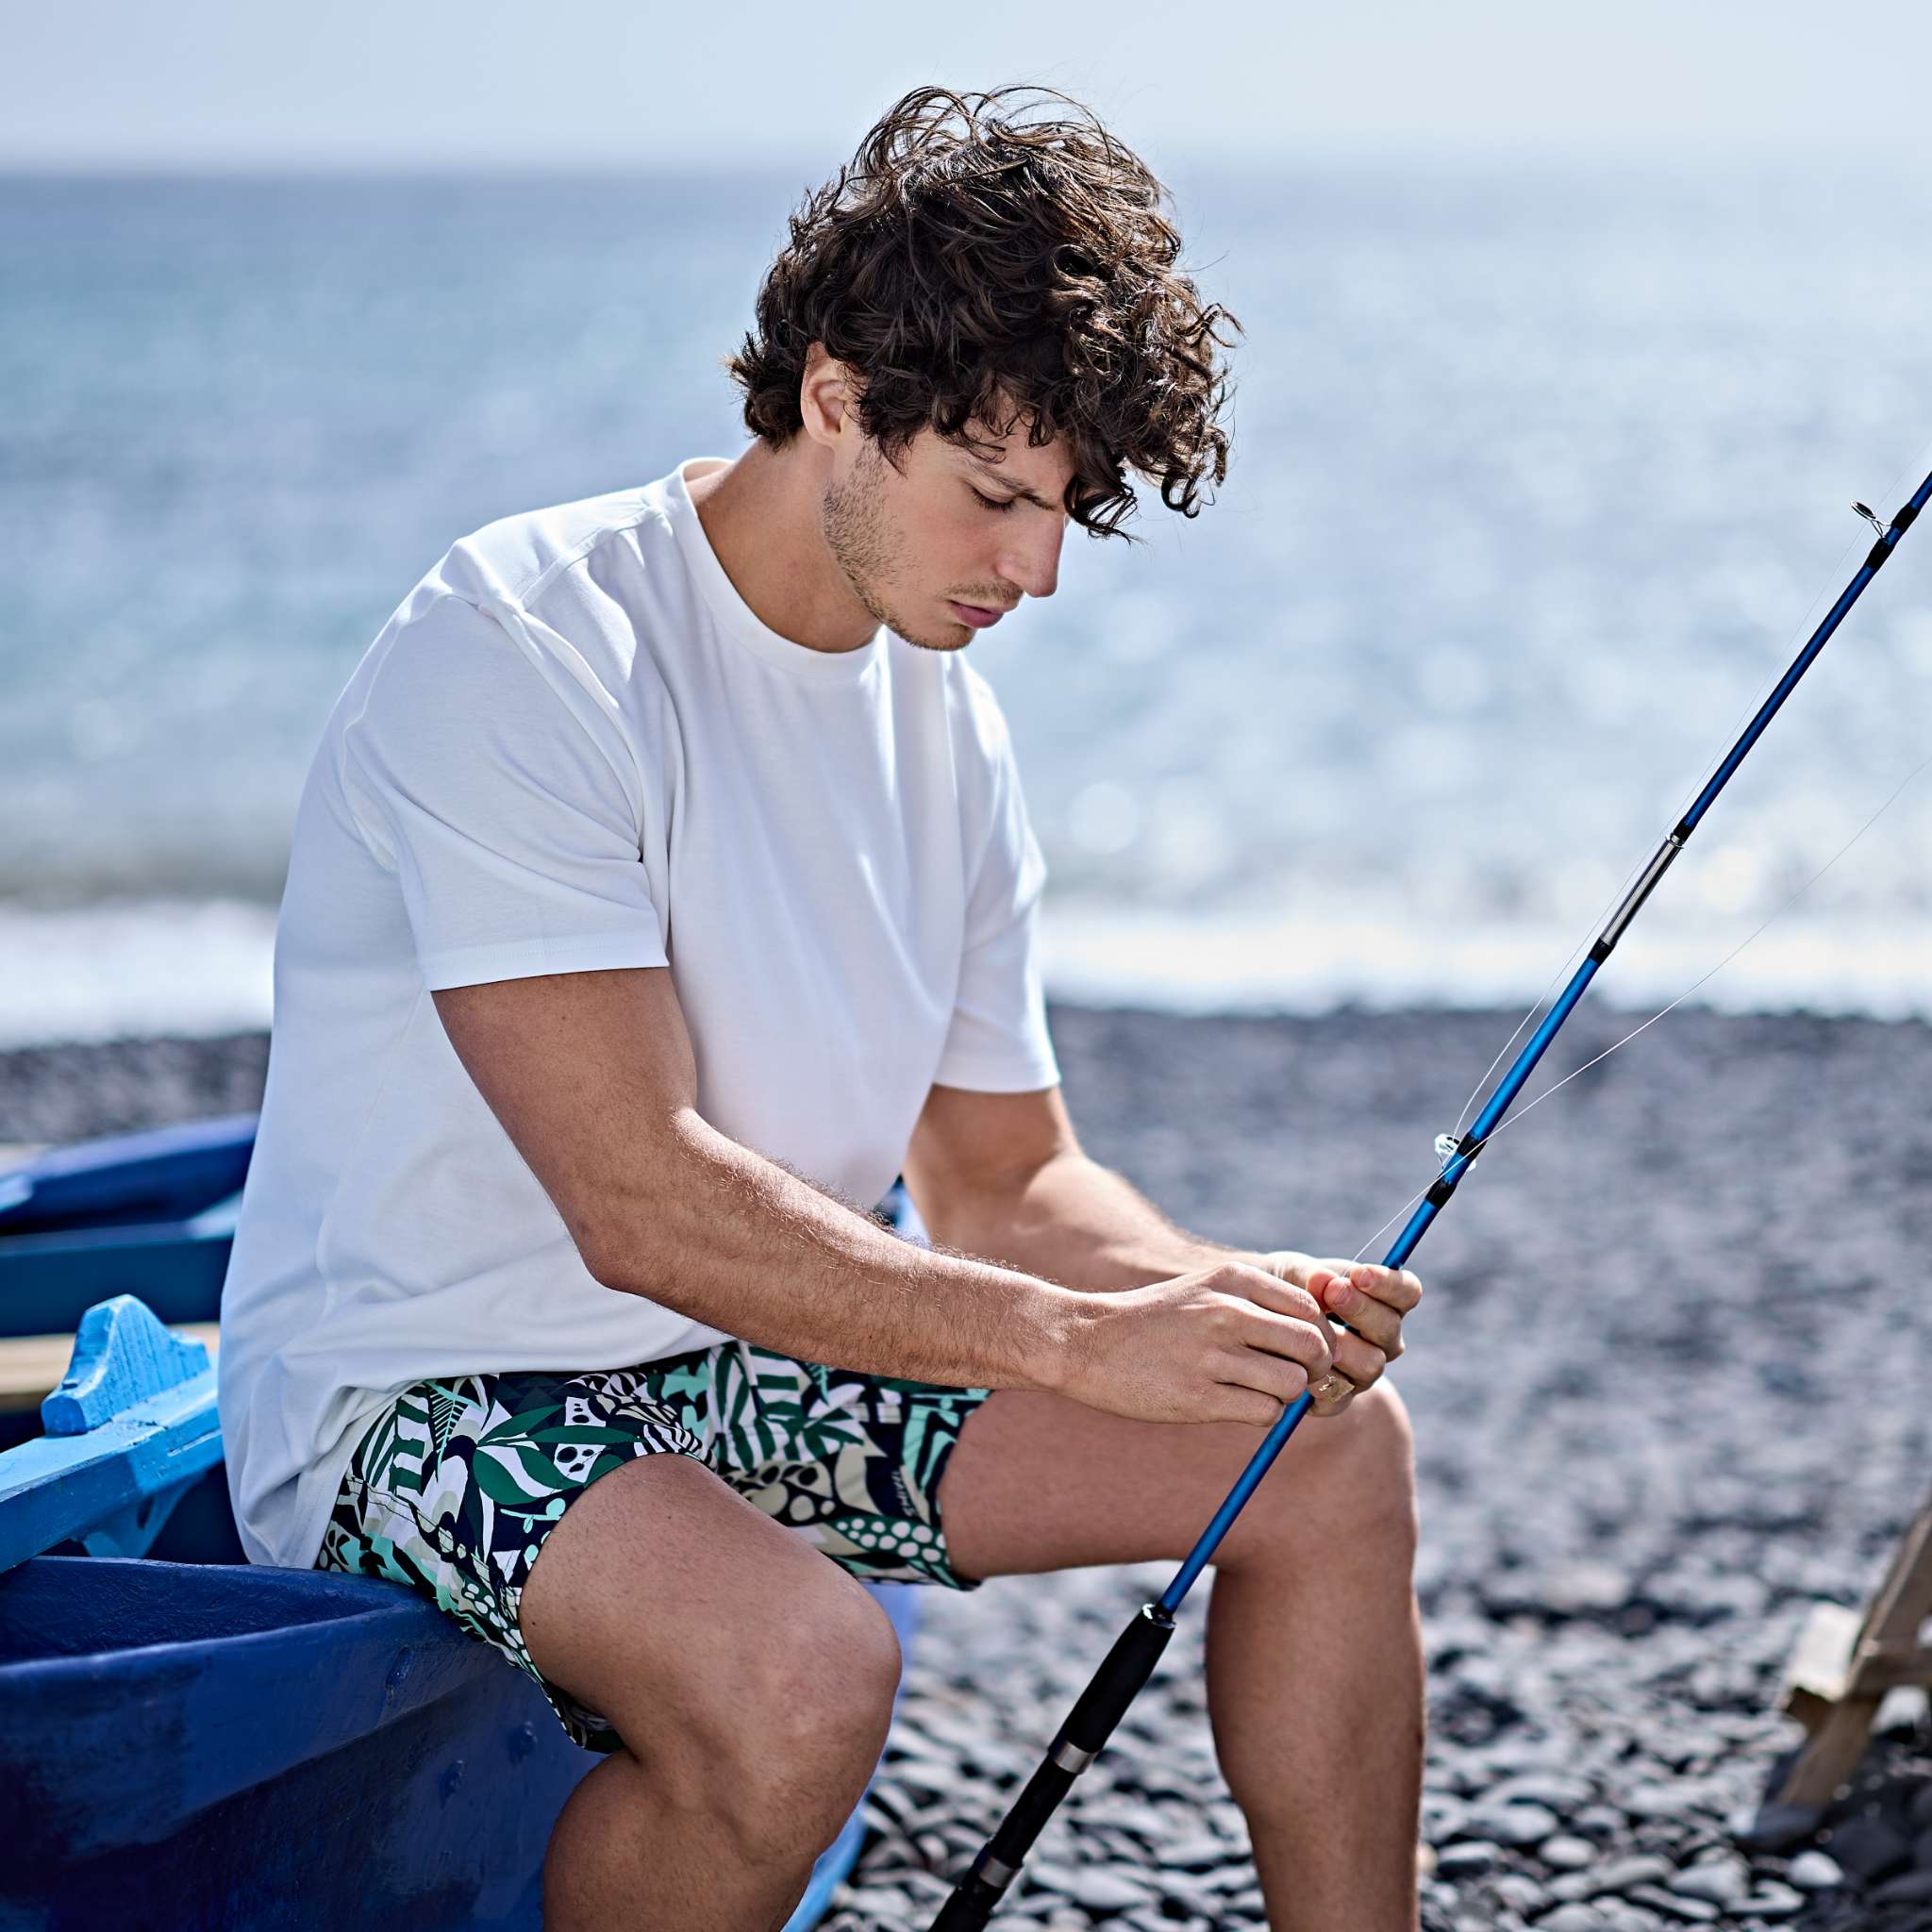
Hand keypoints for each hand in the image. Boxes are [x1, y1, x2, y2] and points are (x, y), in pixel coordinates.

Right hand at [1051, 1259, 1340, 1428]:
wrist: (1089, 1342)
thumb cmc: (1155, 1321)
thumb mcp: (1204, 1289)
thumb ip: (1257, 1303)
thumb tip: (1318, 1337)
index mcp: (1232, 1280)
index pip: (1311, 1309)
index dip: (1318, 1336)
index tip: (1303, 1352)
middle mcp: (1226, 1312)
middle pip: (1313, 1346)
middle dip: (1314, 1369)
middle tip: (1295, 1378)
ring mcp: (1212, 1355)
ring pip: (1293, 1383)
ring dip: (1285, 1395)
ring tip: (1258, 1391)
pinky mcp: (1199, 1397)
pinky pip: (1265, 1412)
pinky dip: (1263, 1414)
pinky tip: (1236, 1404)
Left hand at [1257, 1250, 1421, 1415]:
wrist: (1258, 1321)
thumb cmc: (1285, 1287)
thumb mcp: (1293, 1272)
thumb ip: (1311, 1275)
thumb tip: (1323, 1281)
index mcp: (1383, 1302)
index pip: (1407, 1292)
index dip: (1390, 1284)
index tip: (1360, 1273)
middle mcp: (1381, 1339)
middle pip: (1390, 1329)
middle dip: (1361, 1309)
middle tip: (1331, 1292)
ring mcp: (1364, 1372)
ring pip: (1371, 1364)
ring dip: (1341, 1345)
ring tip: (1309, 1330)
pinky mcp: (1339, 1398)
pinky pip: (1339, 1396)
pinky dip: (1317, 1379)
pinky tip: (1296, 1362)